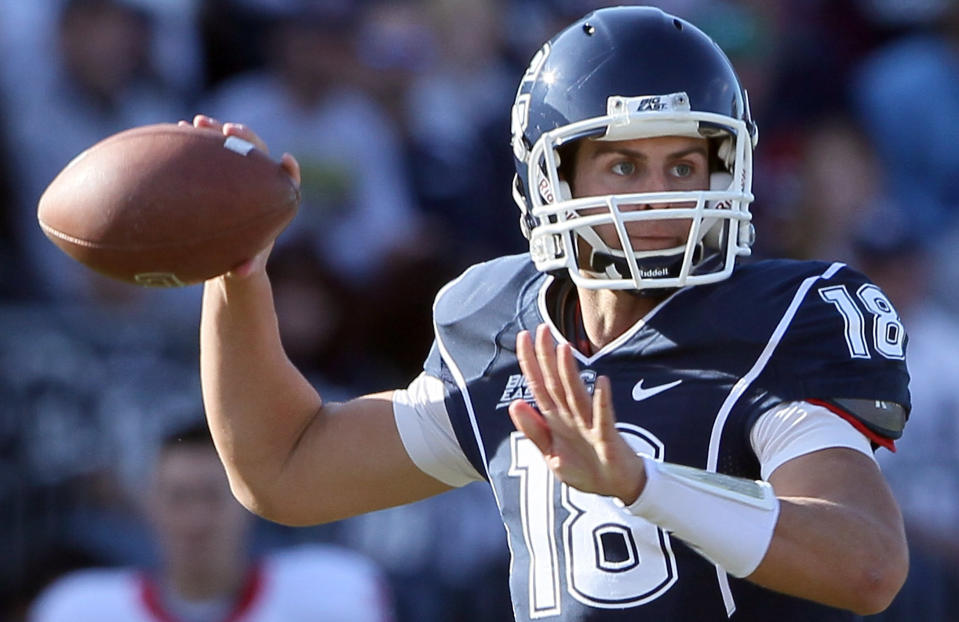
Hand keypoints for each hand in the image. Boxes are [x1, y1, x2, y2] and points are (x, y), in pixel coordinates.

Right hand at [182, 114, 300, 279]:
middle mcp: (258, 183)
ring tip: (198, 122)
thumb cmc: (241, 261)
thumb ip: (247, 268)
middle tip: (229, 130)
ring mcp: (237, 174)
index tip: (286, 161)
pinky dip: (196, 141)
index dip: (289, 171)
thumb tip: (242, 273)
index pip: (288, 182)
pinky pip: (208, 153)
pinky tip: (178, 129)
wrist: (226, 255)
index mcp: (273, 203)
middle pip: (258, 154)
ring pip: (231, 148)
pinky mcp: (218, 172)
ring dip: (217, 132)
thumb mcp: (245, 267)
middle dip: (246, 139)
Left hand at [508, 324, 645, 503]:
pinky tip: (601, 382)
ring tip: (564, 348)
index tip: (523, 336)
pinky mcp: (607, 437)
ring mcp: (589, 424)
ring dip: (569, 372)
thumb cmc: (585, 468)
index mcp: (556, 418)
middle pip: (556, 383)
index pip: (539, 385)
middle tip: (542, 329)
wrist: (616, 487)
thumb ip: (534, 431)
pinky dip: (602, 401)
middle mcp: (571, 416)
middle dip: (547, 357)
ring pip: (576, 394)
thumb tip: (514, 404)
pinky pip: (603, 417)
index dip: (530, 362)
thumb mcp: (551, 455)